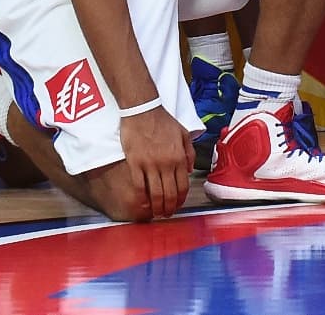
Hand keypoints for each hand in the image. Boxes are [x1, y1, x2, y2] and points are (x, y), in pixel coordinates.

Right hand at [118, 104, 191, 219]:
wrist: (143, 110)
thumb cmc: (162, 121)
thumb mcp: (183, 134)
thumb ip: (189, 152)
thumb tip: (189, 170)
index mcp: (179, 157)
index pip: (183, 186)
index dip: (181, 200)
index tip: (178, 206)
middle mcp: (166, 163)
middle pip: (170, 194)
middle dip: (169, 208)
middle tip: (167, 214)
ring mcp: (150, 164)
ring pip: (155, 193)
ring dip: (157, 207)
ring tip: (156, 213)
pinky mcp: (135, 163)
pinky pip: (139, 186)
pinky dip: (142, 198)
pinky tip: (143, 203)